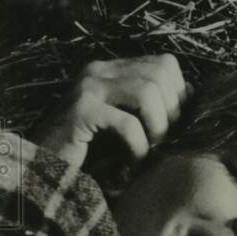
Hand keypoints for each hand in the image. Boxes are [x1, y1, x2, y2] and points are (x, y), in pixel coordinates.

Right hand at [31, 54, 190, 167]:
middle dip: (172, 112)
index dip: (179, 96)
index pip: (165, 64)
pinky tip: (134, 163)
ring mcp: (87, 88)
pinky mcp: (79, 111)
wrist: (44, 171)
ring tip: (151, 152)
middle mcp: (99, 71)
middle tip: (164, 143)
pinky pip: (127, 123)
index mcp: (112, 70)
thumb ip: (153, 111)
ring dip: (158, 128)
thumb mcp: (127, 127)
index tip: (175, 128)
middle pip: (161, 73)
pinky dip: (139, 147)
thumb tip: (191, 99)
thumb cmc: (90, 154)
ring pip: (147, 91)